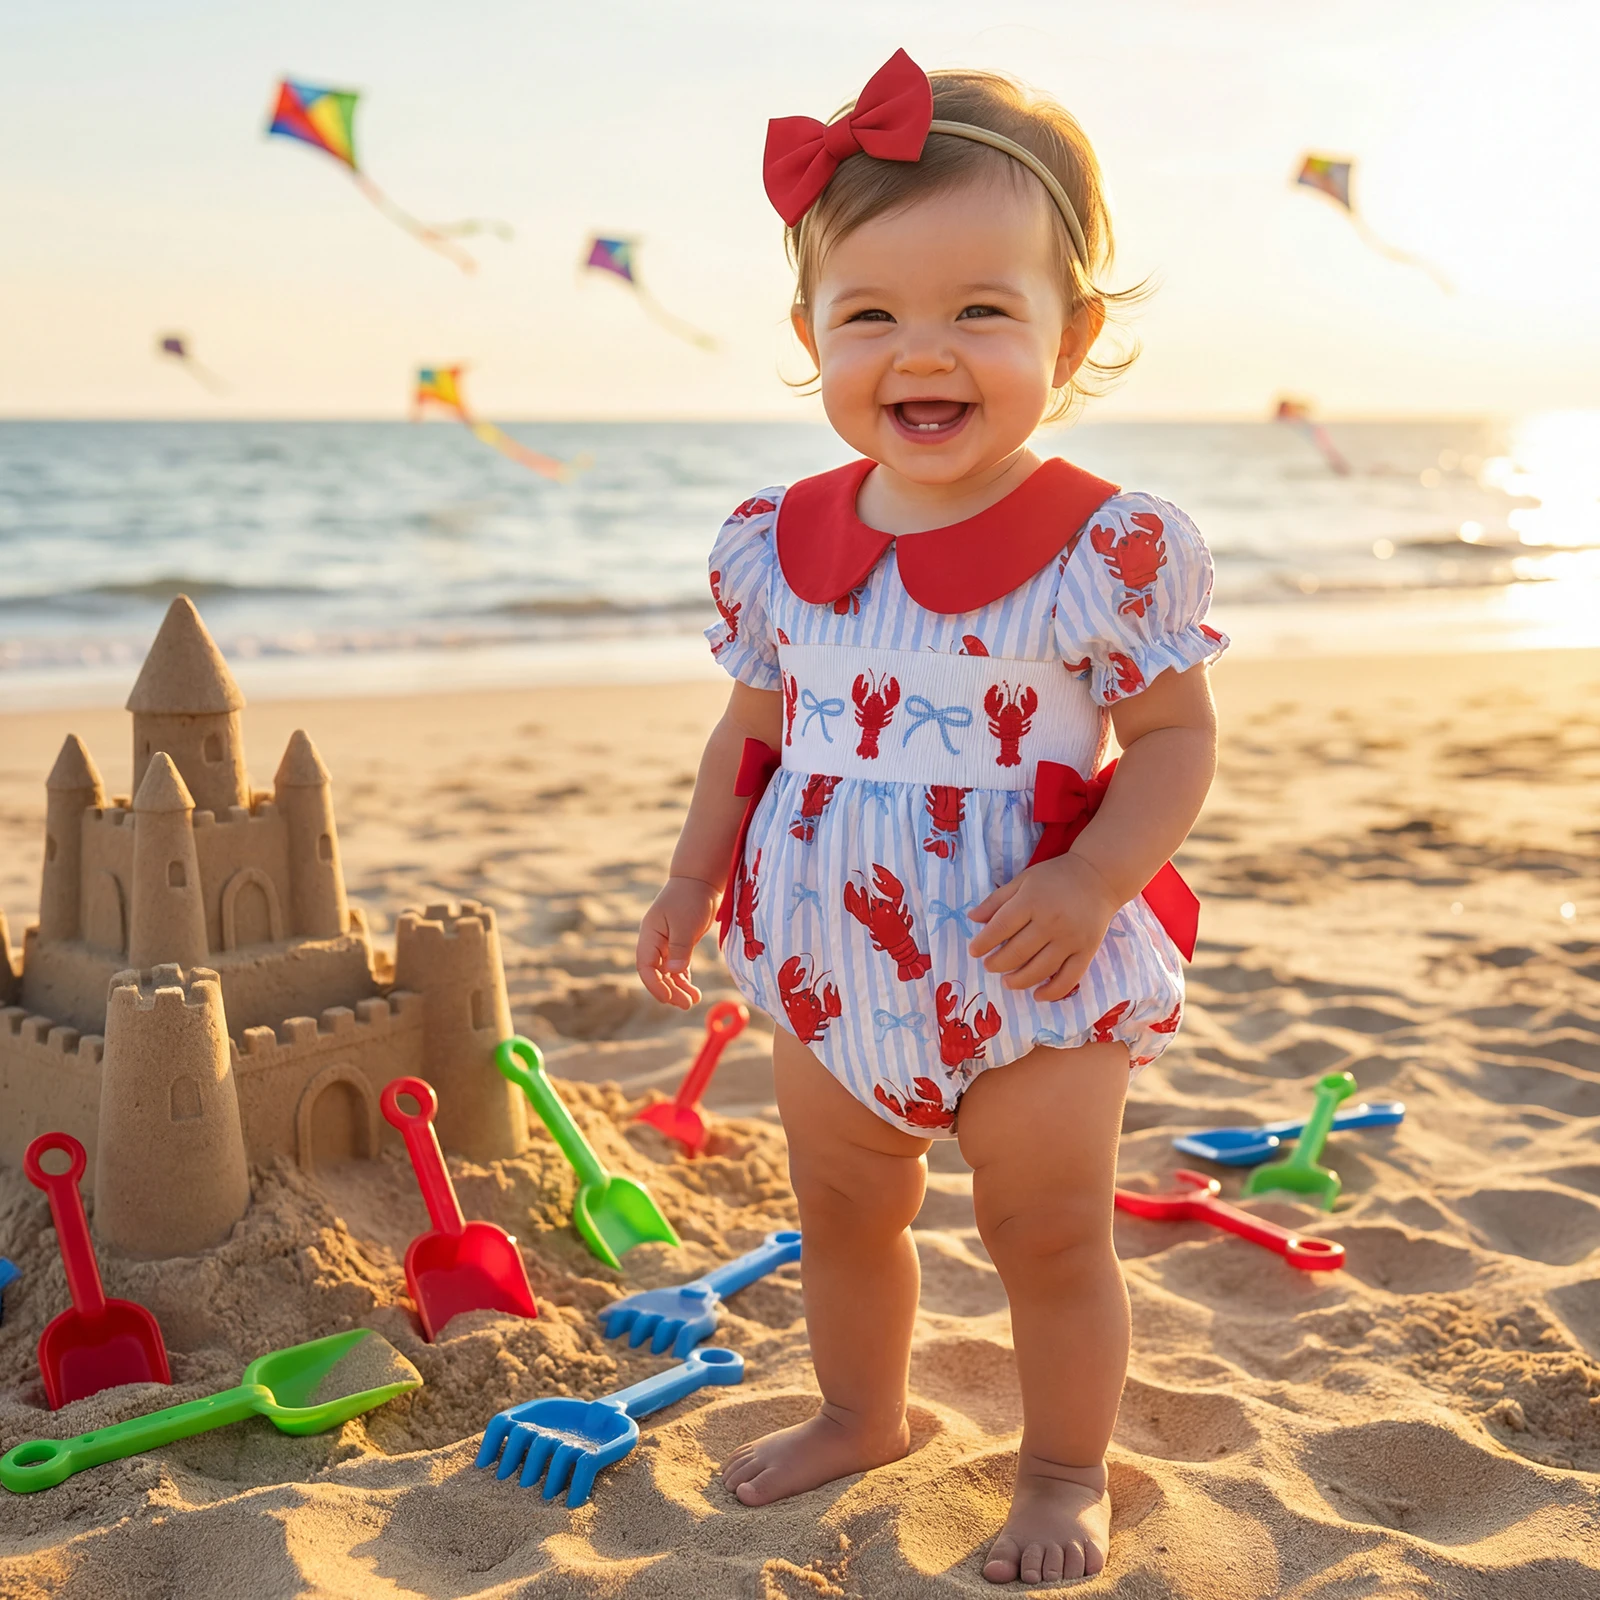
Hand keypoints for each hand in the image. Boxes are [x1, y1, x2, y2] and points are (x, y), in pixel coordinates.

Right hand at [637, 876, 719, 1008]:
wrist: (701, 880)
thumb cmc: (691, 898)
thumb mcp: (686, 924)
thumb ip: (680, 948)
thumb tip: (674, 972)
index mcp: (650, 935)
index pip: (645, 966)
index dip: (655, 985)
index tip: (668, 999)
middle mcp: (655, 941)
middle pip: (656, 973)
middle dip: (669, 990)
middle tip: (686, 1004)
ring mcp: (667, 942)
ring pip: (668, 972)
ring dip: (678, 987)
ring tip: (693, 1000)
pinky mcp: (680, 943)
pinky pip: (678, 966)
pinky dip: (684, 978)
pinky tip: (693, 989)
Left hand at [968, 852, 1119, 999]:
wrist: (1098, 877)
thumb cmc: (1055, 878)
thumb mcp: (1023, 881)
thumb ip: (997, 900)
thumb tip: (972, 919)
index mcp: (1031, 901)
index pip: (1000, 928)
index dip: (983, 943)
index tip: (974, 952)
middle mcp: (1050, 922)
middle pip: (1017, 952)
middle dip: (997, 964)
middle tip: (990, 966)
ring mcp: (1070, 939)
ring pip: (1039, 969)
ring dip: (1018, 981)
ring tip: (1007, 982)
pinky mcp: (1086, 951)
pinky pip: (1068, 978)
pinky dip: (1052, 992)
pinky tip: (1038, 995)